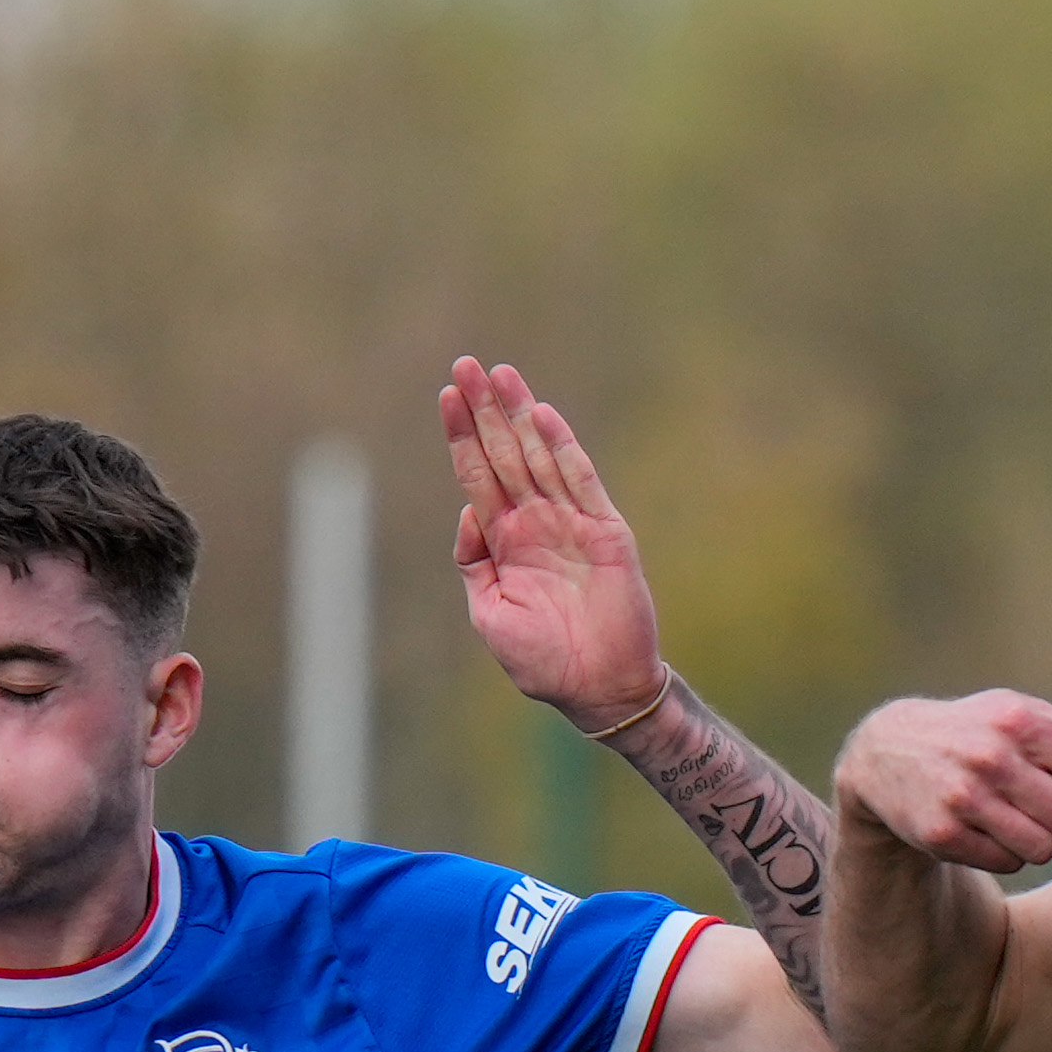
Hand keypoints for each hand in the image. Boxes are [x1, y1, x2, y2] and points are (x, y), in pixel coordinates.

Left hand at [441, 357, 665, 731]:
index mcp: (505, 542)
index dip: (462, 435)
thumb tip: (467, 514)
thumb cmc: (542, 660)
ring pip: (540, 456)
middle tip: (466, 364)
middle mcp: (536, 524)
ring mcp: (571, 523)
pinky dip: (562, 447)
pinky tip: (542, 415)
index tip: (447, 394)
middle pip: (505, 454)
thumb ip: (474, 564)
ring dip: (519, 414)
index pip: (478, 475)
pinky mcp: (605, 531)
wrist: (598, 687)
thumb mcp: (489, 614)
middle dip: (484, 410)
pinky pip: (581, 481)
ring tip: (499, 374)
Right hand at [835, 692, 1051, 872]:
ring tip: (1011, 818)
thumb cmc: (972, 732)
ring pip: (1044, 849)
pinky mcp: (943, 834)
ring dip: (1034, 839)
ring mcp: (965, 798)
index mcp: (1020, 722)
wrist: (887, 753)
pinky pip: (1008, 863)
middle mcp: (993, 758)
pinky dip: (1002, 853)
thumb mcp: (1015, 711)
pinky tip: (982, 829)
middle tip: (1037, 806)